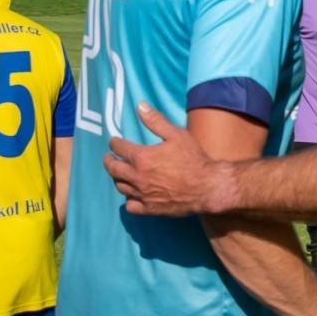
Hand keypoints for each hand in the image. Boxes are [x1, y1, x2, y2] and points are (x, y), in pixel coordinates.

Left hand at [107, 103, 233, 215]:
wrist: (207, 186)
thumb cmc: (193, 159)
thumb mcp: (176, 135)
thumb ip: (156, 121)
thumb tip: (140, 106)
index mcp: (142, 158)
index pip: (119, 148)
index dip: (114, 143)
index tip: (114, 141)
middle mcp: (137, 177)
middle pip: (113, 169)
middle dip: (109, 161)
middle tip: (109, 158)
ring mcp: (142, 195)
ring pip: (120, 187)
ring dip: (117, 179)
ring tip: (119, 174)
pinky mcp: (150, 209)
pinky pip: (130, 206)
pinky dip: (128, 200)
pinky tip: (132, 195)